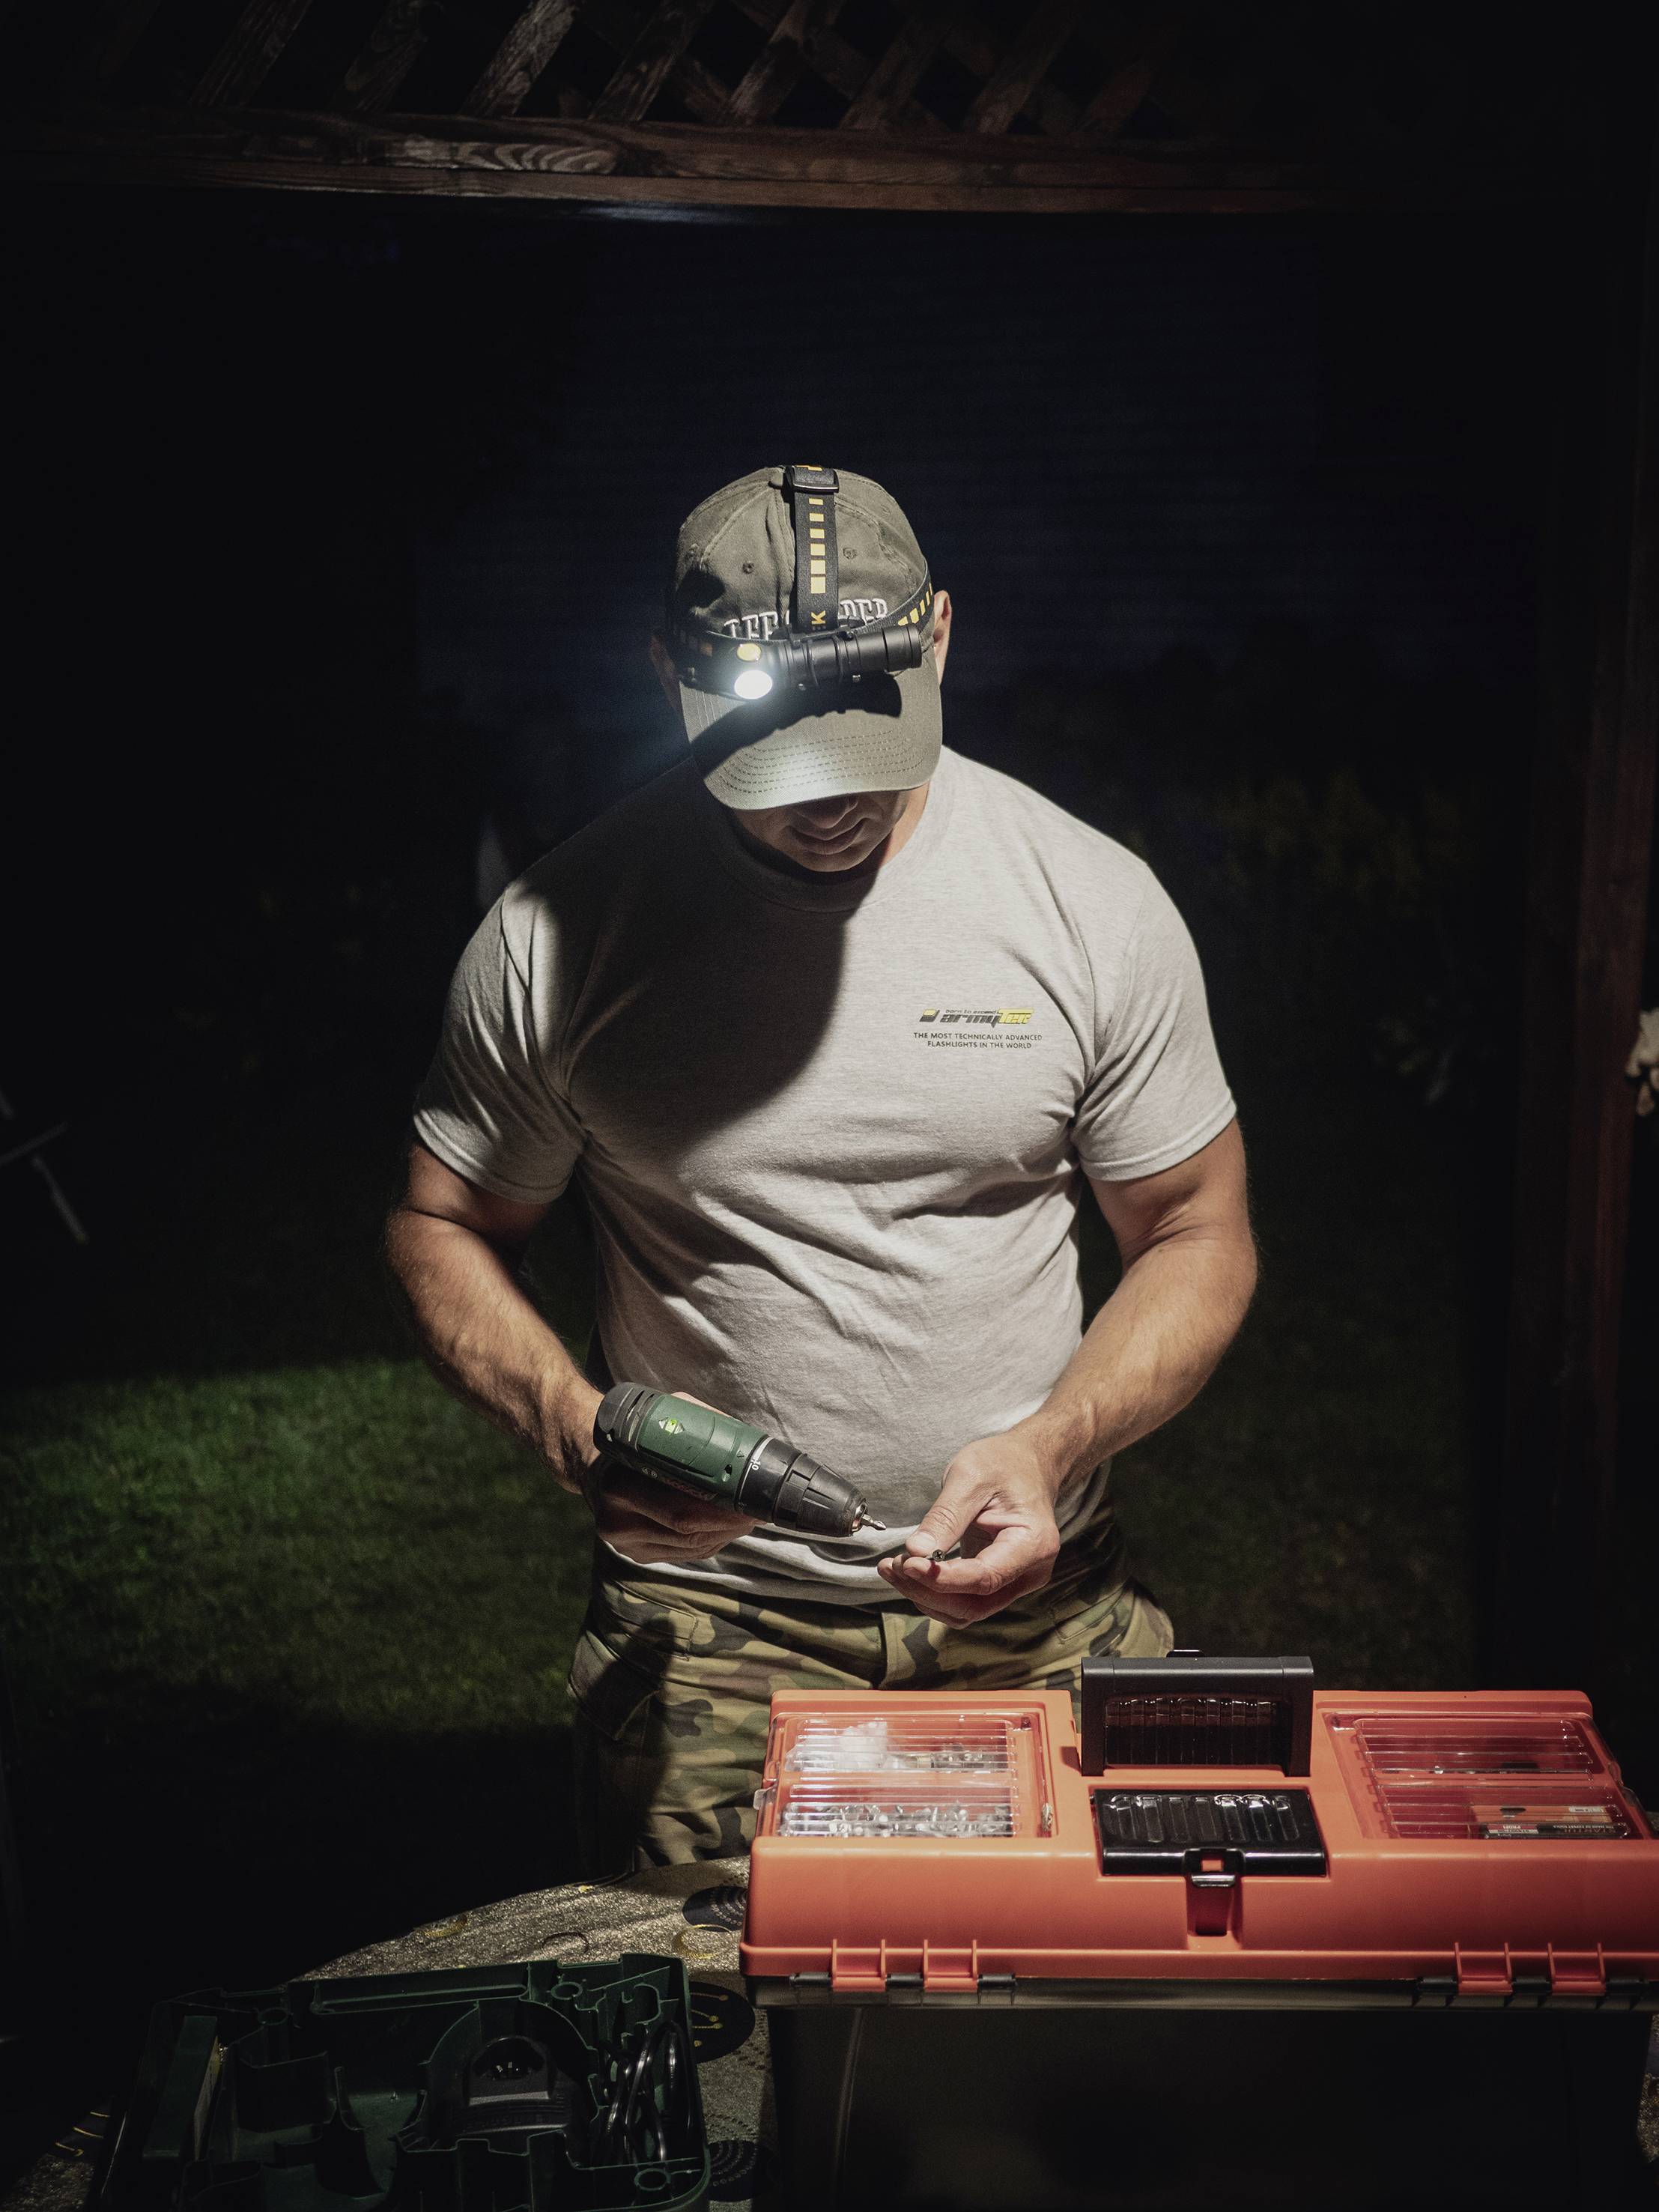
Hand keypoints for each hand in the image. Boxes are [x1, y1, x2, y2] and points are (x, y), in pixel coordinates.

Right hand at [559, 1386, 760, 1565]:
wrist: (591, 1459)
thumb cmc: (635, 1433)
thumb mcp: (661, 1416)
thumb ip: (699, 1424)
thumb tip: (745, 1440)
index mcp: (618, 1485)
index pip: (682, 1511)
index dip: (722, 1512)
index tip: (750, 1503)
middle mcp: (616, 1520)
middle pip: (689, 1534)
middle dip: (730, 1525)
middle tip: (756, 1512)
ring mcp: (624, 1543)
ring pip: (690, 1548)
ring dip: (725, 1535)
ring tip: (746, 1519)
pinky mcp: (635, 1554)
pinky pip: (684, 1554)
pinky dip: (709, 1543)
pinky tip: (724, 1529)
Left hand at [876, 1427, 1063, 1624]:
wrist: (1025, 1463)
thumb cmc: (1004, 1463)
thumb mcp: (971, 1477)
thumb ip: (945, 1517)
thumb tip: (916, 1551)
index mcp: (1033, 1544)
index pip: (985, 1578)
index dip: (942, 1579)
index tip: (908, 1564)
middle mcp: (1030, 1572)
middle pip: (975, 1604)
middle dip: (928, 1591)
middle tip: (894, 1566)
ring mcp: (1015, 1581)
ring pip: (966, 1609)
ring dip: (926, 1596)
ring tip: (894, 1566)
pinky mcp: (997, 1581)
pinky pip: (964, 1600)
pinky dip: (934, 1592)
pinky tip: (910, 1571)